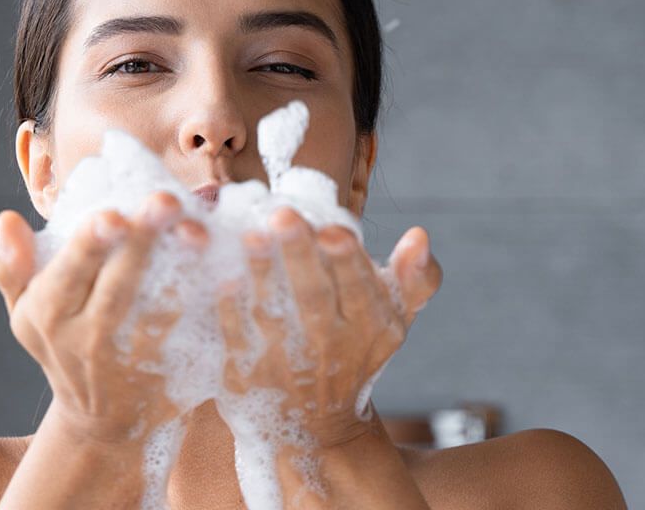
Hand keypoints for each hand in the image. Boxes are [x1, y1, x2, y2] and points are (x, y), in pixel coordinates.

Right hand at [0, 192, 209, 443]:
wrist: (101, 420)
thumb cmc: (60, 342)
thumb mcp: (24, 310)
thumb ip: (10, 266)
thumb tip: (5, 220)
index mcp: (46, 314)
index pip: (66, 275)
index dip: (88, 246)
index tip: (111, 214)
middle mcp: (87, 338)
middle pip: (117, 288)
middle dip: (141, 244)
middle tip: (164, 202)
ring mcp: (132, 356)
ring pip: (159, 310)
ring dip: (182, 269)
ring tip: (200, 229)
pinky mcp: (171, 368)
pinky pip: (189, 333)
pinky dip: (207, 301)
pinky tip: (225, 267)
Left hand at [216, 208, 442, 447]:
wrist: (317, 430)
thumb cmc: (355, 355)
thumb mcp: (394, 322)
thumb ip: (415, 279)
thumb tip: (419, 235)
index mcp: (367, 326)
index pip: (358, 288)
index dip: (347, 260)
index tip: (334, 229)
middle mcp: (328, 346)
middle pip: (313, 296)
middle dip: (299, 254)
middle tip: (283, 214)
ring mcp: (285, 361)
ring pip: (273, 312)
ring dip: (262, 274)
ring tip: (253, 235)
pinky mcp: (246, 373)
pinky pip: (237, 337)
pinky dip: (231, 311)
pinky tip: (224, 279)